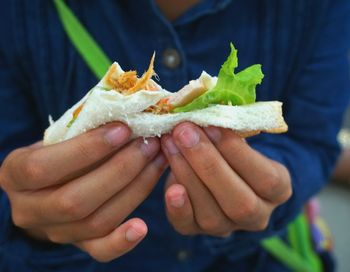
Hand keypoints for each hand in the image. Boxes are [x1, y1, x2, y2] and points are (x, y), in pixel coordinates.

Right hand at [0, 122, 166, 261]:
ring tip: (158, 161)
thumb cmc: (58, 152)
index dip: (87, 149)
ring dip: (135, 190)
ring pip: (95, 222)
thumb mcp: (59, 137)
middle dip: (120, 169)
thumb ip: (83, 130)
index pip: (44, 167)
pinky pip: (100, 251)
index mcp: (15, 175)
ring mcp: (54, 232)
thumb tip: (128, 115)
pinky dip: (122, 241)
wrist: (48, 185)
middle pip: (75, 200)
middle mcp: (28, 210)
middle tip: (148, 144)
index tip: (123, 129)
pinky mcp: (78, 244)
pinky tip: (143, 226)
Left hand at [161, 122, 290, 236]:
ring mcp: (226, 227)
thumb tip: (203, 111)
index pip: (265, 178)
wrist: (223, 173)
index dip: (237, 152)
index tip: (213, 125)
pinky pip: (187, 227)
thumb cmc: (233, 149)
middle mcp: (257, 216)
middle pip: (239, 202)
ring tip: (169, 143)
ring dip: (187, 175)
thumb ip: (229, 130)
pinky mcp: (197, 230)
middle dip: (208, 163)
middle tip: (184, 132)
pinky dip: (177, 208)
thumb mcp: (241, 138)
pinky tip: (169, 187)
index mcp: (278, 190)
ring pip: (211, 214)